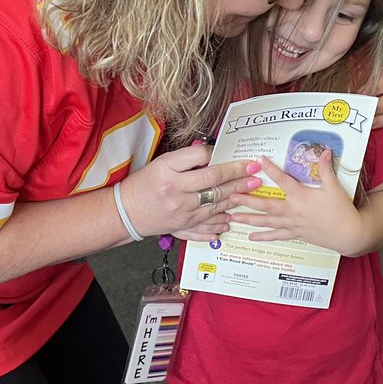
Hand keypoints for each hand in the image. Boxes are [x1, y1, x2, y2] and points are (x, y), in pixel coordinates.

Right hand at [119, 144, 261, 238]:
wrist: (127, 211)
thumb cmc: (143, 184)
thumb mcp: (161, 163)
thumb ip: (186, 159)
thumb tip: (212, 155)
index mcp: (170, 174)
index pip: (204, 165)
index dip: (226, 161)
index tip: (241, 159)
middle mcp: (177, 194)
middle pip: (215, 186)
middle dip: (239, 179)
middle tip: (256, 174)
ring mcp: (182, 214)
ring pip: (215, 206)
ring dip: (236, 198)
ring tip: (251, 192)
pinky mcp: (182, 228)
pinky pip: (205, 227)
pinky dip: (219, 225)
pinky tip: (230, 220)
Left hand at [228, 152, 368, 255]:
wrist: (349, 233)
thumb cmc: (342, 210)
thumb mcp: (335, 187)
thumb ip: (327, 168)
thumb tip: (325, 151)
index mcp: (302, 196)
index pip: (283, 180)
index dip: (271, 169)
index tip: (259, 159)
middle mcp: (293, 210)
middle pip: (267, 204)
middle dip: (248, 200)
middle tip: (231, 196)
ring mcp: (293, 224)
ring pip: (267, 221)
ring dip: (249, 219)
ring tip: (233, 217)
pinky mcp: (296, 234)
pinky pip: (276, 236)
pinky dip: (263, 236)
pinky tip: (250, 237)